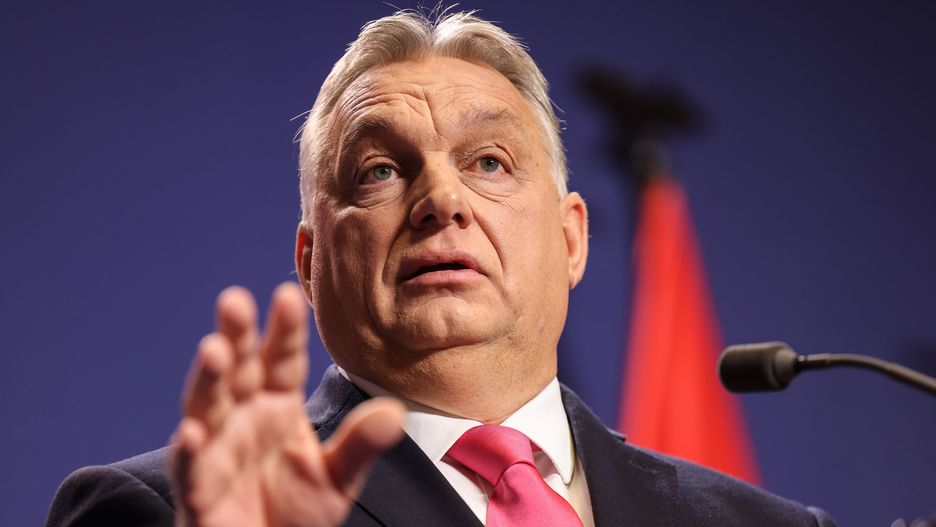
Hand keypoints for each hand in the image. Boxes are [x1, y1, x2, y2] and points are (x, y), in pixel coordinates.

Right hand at [168, 283, 404, 526]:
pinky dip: (188, 452)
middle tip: (235, 300)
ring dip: (207, 379)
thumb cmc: (297, 513)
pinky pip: (190, 469)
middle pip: (238, 370)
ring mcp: (216, 452)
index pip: (282, 361)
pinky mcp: (198, 491)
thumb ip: (360, 444)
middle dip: (235, 336)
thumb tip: (396, 412)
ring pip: (206, 407)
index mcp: (278, 407)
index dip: (284, 330)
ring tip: (214, 350)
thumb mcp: (338, 477)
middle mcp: (242, 420)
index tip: (289, 296)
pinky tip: (191, 432)